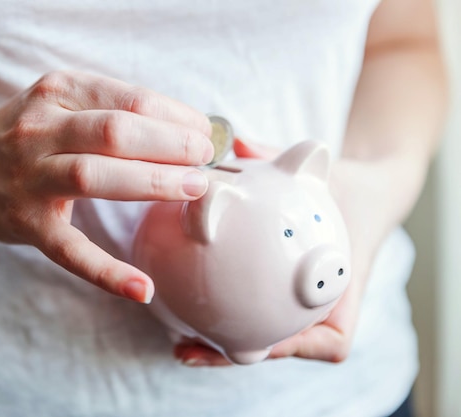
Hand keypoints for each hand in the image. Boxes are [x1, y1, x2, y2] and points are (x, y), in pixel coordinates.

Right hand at [0, 71, 213, 302]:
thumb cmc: (23, 133)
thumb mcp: (61, 104)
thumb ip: (113, 110)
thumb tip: (184, 129)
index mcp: (58, 92)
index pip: (130, 99)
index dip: (176, 116)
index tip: (205, 133)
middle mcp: (39, 129)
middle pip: (116, 132)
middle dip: (171, 145)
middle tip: (206, 160)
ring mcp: (29, 177)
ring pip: (95, 176)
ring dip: (153, 183)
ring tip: (195, 189)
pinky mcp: (25, 223)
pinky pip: (70, 250)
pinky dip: (108, 271)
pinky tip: (142, 288)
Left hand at [175, 139, 381, 364]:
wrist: (360, 196)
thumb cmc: (345, 192)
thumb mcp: (324, 174)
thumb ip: (282, 157)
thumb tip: (236, 140)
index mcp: (342, 291)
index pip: (328, 340)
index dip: (293, 348)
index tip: (257, 343)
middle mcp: (318, 308)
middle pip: (279, 348)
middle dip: (236, 353)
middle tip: (189, 350)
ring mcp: (296, 308)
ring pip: (258, 338)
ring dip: (221, 345)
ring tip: (178, 344)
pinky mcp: (277, 299)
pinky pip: (248, 312)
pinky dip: (220, 315)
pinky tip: (182, 304)